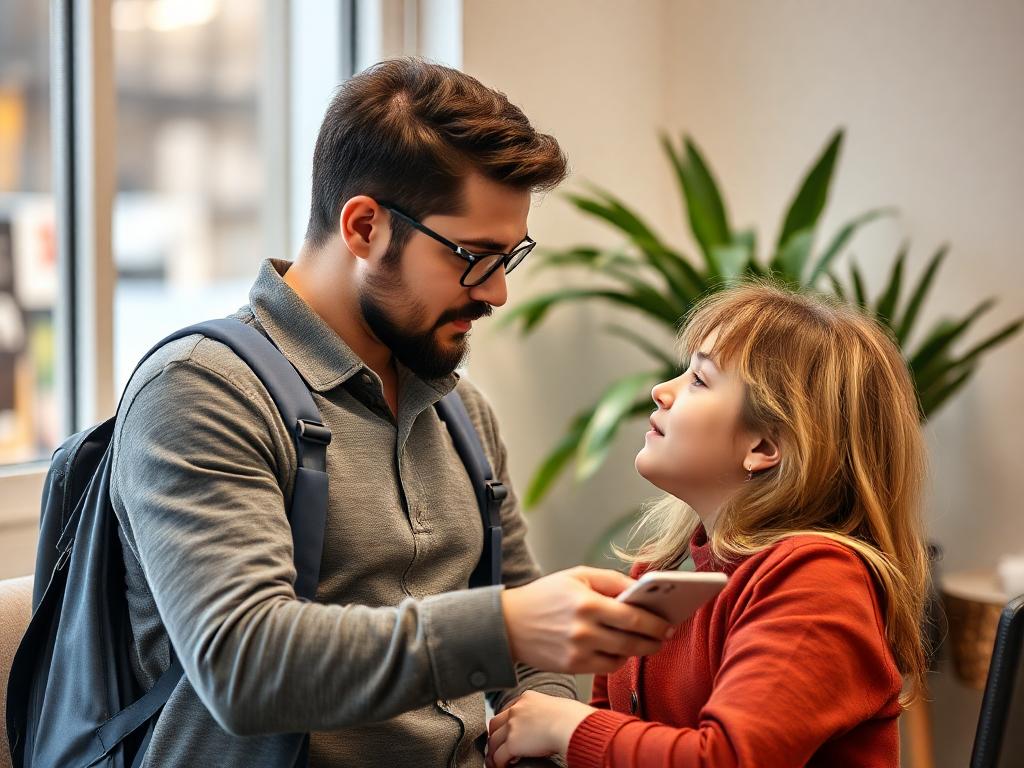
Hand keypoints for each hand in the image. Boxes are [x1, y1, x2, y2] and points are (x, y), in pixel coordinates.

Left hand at [486, 691, 595, 767]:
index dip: (506, 723)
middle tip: (498, 746)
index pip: (508, 709)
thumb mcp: (555, 706)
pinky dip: (500, 763)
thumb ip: (546, 711)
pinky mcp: (512, 743)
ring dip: (494, 752)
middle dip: (495, 735)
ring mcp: (512, 726)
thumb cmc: (571, 717)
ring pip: (493, 741)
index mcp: (527, 698)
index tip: (507, 731)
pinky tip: (505, 766)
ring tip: (498, 760)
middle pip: (495, 723)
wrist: (569, 725)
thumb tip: (551, 721)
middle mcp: (516, 710)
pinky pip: (499, 756)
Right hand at [501, 566, 673, 673]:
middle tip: (666, 635)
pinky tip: (623, 650)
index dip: (656, 622)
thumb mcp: (576, 576)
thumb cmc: (544, 595)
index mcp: (586, 603)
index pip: (633, 616)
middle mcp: (583, 630)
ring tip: (648, 642)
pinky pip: (607, 667)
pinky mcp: (572, 667)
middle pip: (632, 640)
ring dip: (640, 650)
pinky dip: (619, 659)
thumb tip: (640, 589)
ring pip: (622, 656)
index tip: (668, 621)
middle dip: (654, 639)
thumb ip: (610, 580)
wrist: (506, 624)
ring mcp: (578, 652)